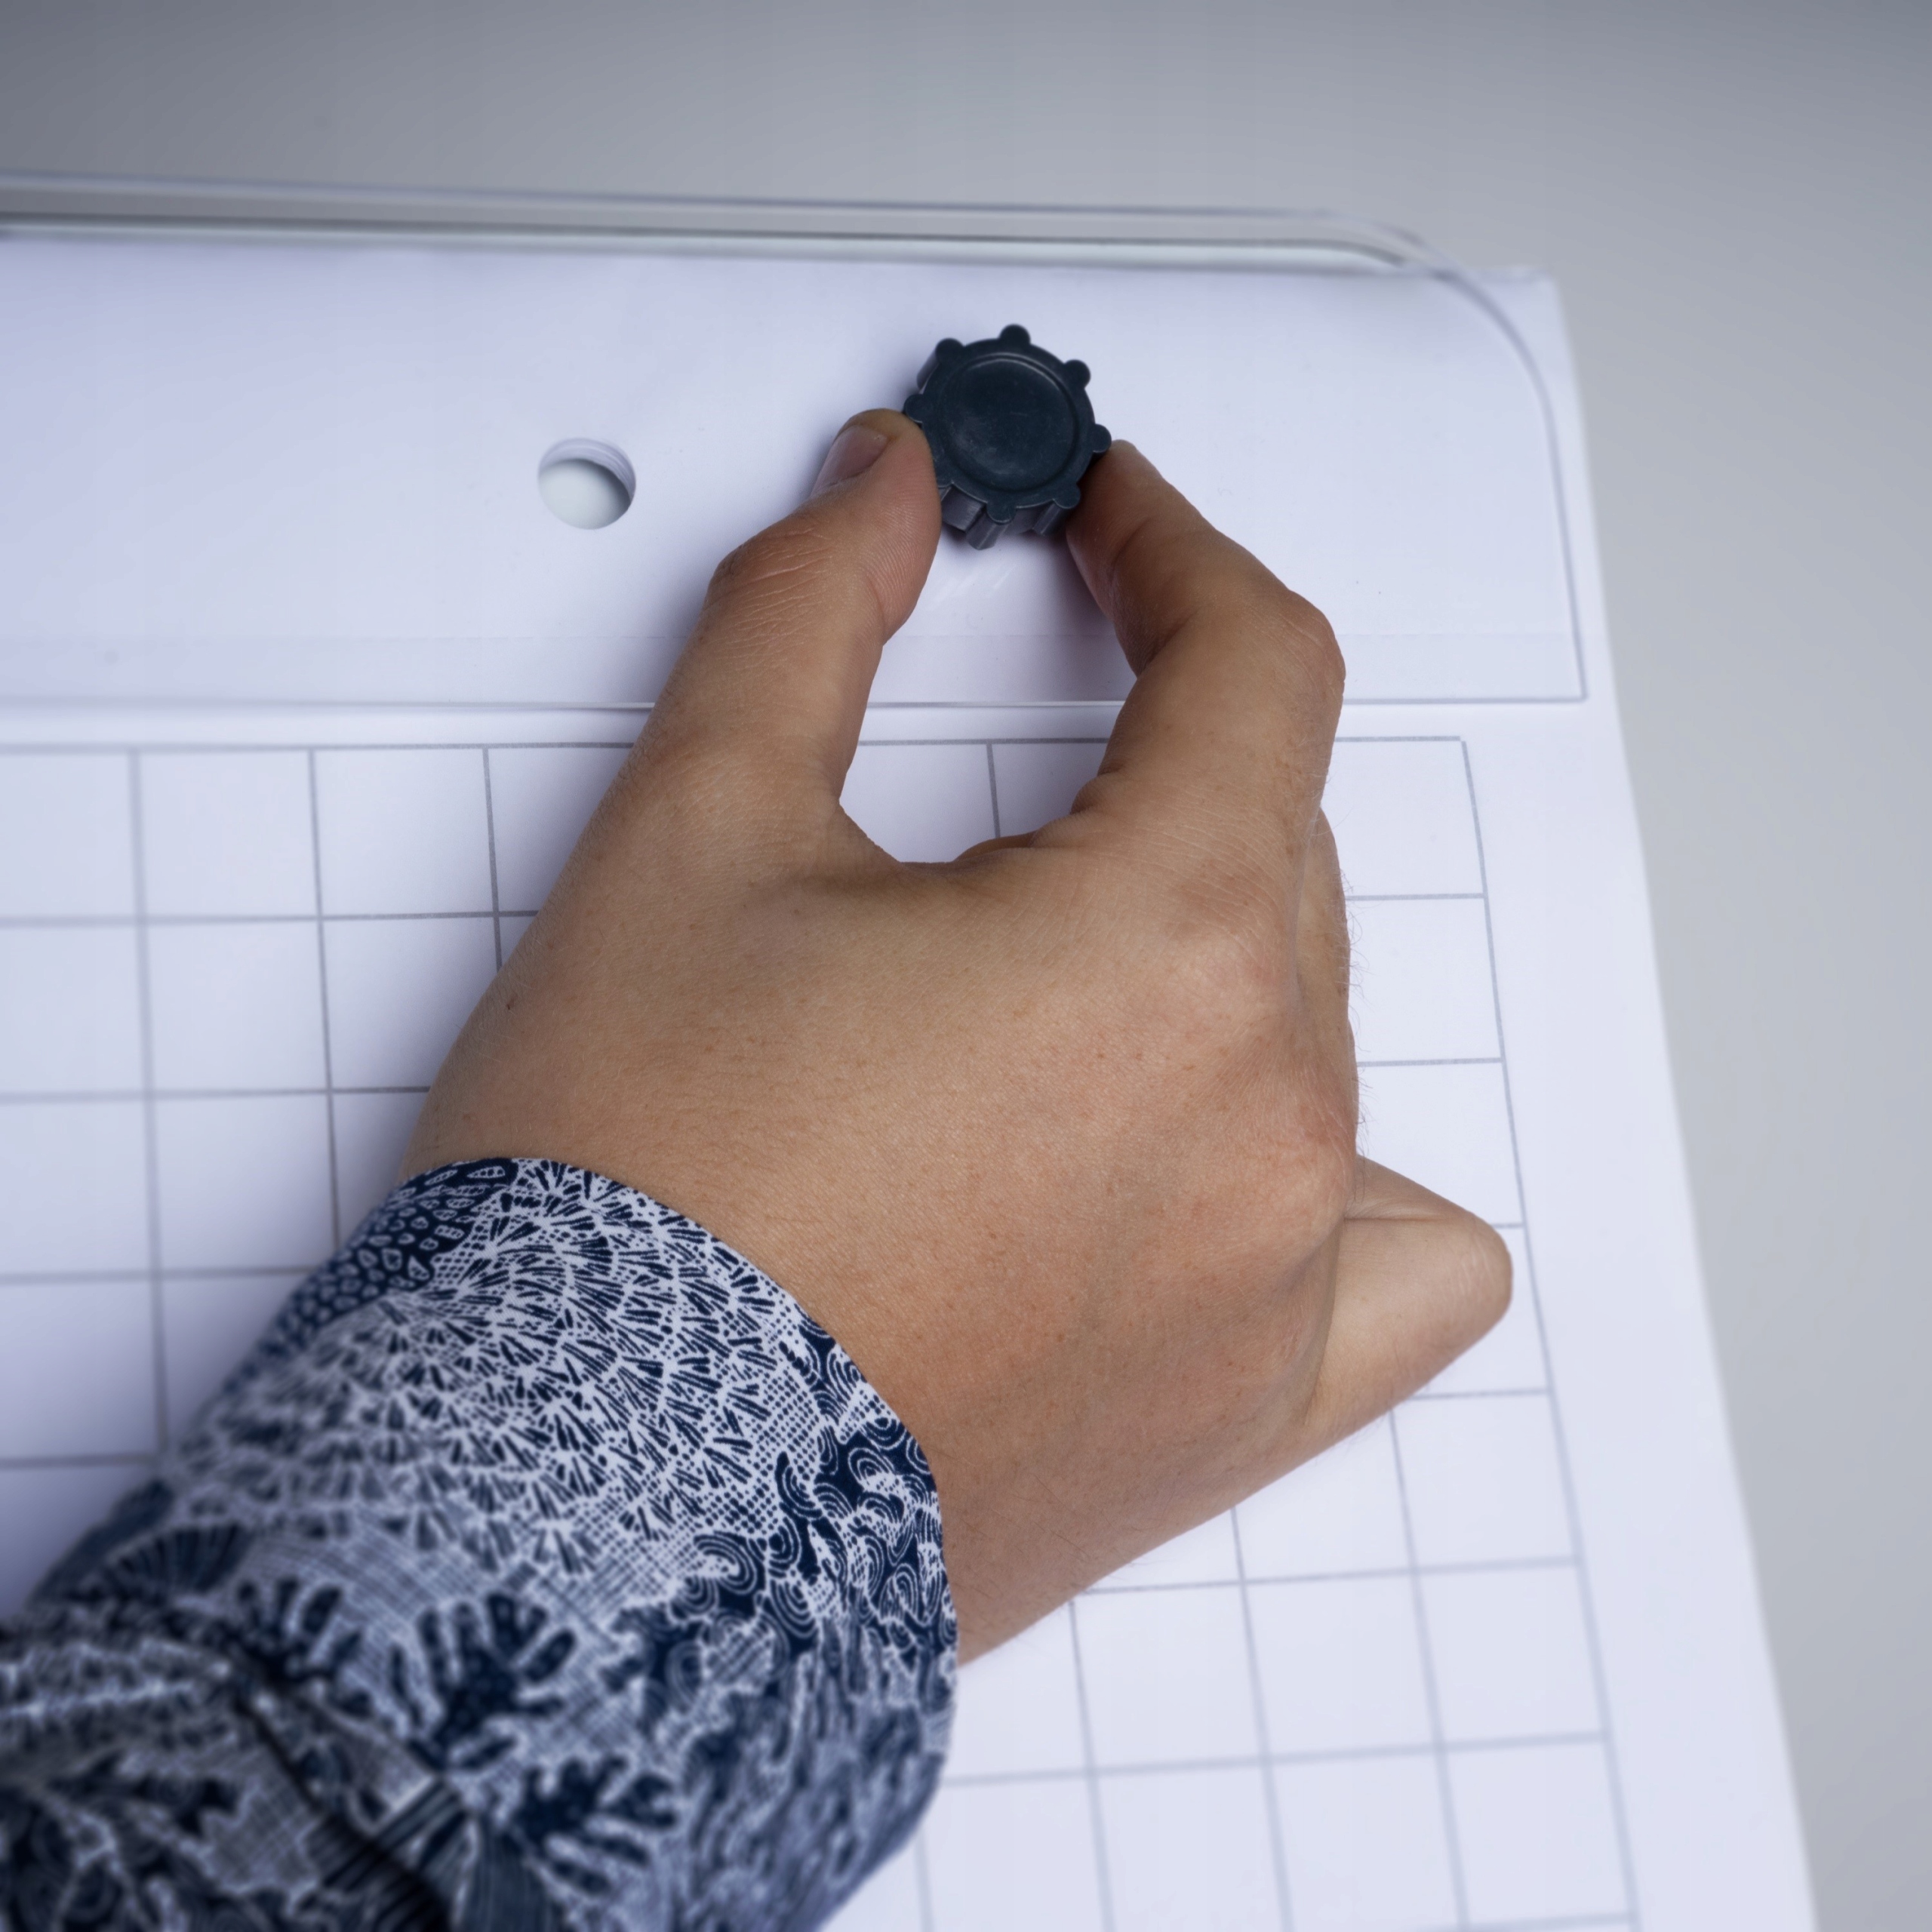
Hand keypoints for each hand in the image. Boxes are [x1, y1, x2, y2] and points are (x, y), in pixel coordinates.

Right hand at [406, 410, 1509, 1656]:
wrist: (577, 1516)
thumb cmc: (622, 1205)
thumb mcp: (690, 837)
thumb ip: (809, 615)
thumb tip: (884, 490)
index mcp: (1172, 950)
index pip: (1256, 671)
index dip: (1172, 555)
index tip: (1103, 523)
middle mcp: (1267, 1120)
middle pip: (1276, 846)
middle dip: (1156, 747)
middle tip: (1017, 725)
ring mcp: (1271, 1280)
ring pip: (1313, 1023)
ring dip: (1214, 941)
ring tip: (1061, 957)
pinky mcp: (1236, 1409)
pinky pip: (1402, 1265)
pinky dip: (1350, 1177)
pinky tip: (1238, 1149)